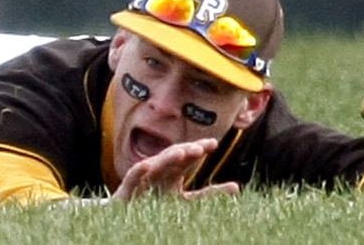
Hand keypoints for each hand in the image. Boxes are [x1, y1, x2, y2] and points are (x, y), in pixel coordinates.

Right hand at [110, 138, 239, 201]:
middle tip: (200, 148)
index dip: (198, 149)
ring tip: (181, 153)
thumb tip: (236, 188)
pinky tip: (147, 165)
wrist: (127, 219)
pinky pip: (133, 178)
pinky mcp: (128, 190)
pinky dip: (139, 171)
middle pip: (173, 157)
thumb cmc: (157, 205)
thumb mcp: (186, 201)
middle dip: (185, 151)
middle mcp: (159, 172)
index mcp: (172, 172)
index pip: (187, 156)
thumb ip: (209, 194)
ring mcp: (143, 180)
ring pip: (156, 165)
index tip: (213, 143)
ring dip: (167, 158)